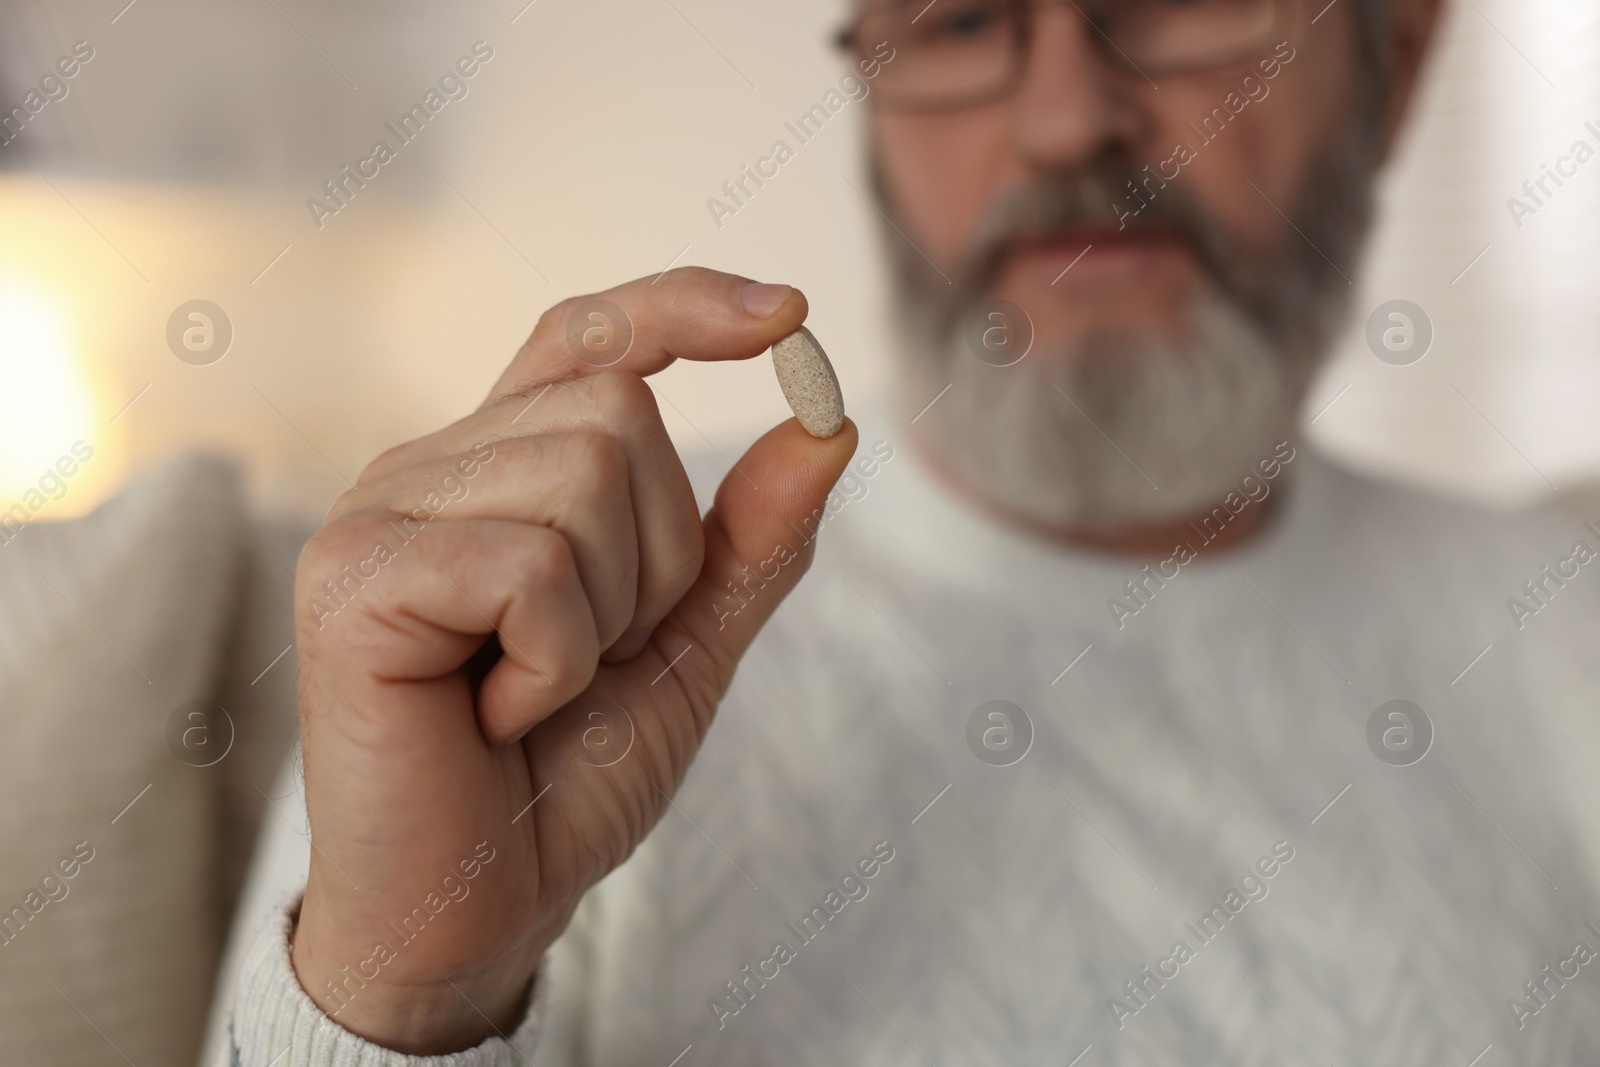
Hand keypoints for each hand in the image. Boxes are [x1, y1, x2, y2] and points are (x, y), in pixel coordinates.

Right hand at [287, 268, 857, 1052]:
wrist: (483, 908)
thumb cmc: (568, 774)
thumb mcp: (690, 645)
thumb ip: (752, 540)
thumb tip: (829, 425)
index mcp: (502, 467)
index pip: (590, 336)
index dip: (684, 306)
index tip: (789, 315)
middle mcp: (432, 465)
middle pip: (618, 410)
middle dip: (657, 555)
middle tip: (589, 656)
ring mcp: (380, 512)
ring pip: (582, 476)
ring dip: (606, 615)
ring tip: (536, 689)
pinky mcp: (350, 576)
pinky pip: (529, 565)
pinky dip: (555, 659)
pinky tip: (496, 713)